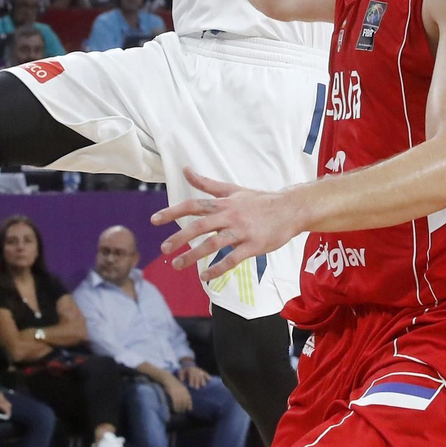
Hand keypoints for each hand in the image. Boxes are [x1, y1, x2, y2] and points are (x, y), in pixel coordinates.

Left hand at [151, 167, 299, 279]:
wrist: (290, 209)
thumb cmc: (260, 200)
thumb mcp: (232, 189)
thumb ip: (207, 183)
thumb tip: (185, 169)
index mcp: (223, 202)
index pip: (193, 205)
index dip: (173, 212)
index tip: (155, 220)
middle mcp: (230, 215)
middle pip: (199, 226)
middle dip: (179, 237)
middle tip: (163, 249)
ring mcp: (242, 231)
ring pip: (213, 244)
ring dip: (193, 256)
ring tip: (177, 265)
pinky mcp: (253, 246)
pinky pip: (232, 259)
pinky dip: (217, 268)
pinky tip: (205, 276)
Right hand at [163, 376, 193, 413]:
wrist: (168, 378)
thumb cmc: (173, 384)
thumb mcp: (180, 387)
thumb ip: (183, 393)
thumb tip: (185, 400)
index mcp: (185, 390)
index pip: (189, 399)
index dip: (189, 405)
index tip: (188, 409)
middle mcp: (182, 392)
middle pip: (185, 402)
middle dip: (184, 408)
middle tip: (182, 412)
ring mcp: (178, 393)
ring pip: (180, 403)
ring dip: (179, 408)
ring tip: (178, 411)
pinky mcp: (173, 393)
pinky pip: (175, 402)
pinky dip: (175, 406)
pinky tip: (174, 409)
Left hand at [179, 364, 209, 389]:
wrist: (189, 364)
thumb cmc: (184, 370)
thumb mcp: (181, 371)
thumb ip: (181, 376)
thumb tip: (182, 380)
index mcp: (190, 370)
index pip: (191, 376)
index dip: (191, 381)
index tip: (191, 386)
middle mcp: (196, 370)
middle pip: (197, 377)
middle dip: (197, 382)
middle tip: (197, 388)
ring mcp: (199, 370)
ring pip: (201, 375)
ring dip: (202, 380)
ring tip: (203, 385)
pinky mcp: (202, 371)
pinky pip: (206, 373)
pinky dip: (208, 376)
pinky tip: (210, 379)